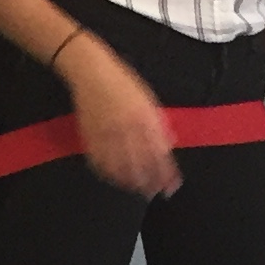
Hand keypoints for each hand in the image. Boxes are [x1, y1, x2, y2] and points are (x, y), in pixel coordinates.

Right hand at [65, 35, 177, 196]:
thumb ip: (158, 123)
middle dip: (150, 182)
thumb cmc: (122, 82)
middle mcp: (127, 128)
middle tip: (155, 193)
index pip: (159, 154)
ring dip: (131, 182)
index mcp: (145, 119)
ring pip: (121, 167)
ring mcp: (107, 134)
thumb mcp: (147, 99)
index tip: (173, 186)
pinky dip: (109, 173)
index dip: (167, 173)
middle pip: (141, 165)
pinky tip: (116, 180)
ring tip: (138, 190)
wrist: (91, 71)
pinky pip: (100, 162)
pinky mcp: (90, 136)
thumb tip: (169, 144)